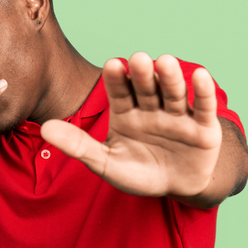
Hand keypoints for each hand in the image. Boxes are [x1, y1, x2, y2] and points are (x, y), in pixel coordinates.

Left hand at [41, 52, 221, 198]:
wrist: (177, 188)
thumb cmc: (139, 173)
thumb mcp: (105, 163)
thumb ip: (77, 146)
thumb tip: (44, 129)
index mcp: (127, 111)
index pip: (120, 91)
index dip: (118, 79)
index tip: (112, 65)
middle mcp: (152, 107)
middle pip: (147, 88)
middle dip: (143, 74)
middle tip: (138, 58)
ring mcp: (178, 115)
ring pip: (173, 93)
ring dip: (170, 78)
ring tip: (165, 62)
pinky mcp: (204, 127)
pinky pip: (203, 108)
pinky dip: (202, 92)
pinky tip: (200, 76)